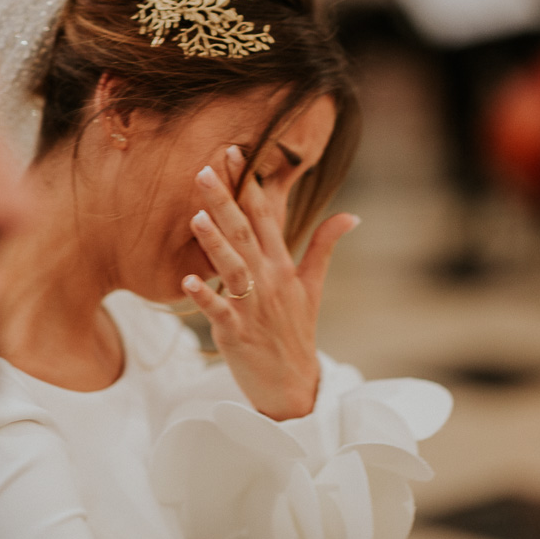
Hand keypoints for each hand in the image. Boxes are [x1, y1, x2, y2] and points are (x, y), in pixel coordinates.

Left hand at [180, 145, 358, 420]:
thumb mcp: (313, 287)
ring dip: (215, 243)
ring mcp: (252, 306)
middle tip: (204, 170)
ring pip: (232, 268)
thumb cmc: (296, 332)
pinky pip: (219, 310)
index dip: (249, 184)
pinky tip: (188, 279)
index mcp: (282, 265)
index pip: (264, 216)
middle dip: (224, 201)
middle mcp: (268, 280)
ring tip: (196, 217)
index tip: (233, 153)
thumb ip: (324, 246)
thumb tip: (351, 215)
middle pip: (243, 234)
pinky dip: (204, 296)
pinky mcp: (236, 332)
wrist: (293, 385)